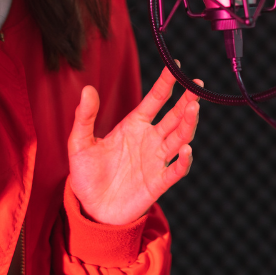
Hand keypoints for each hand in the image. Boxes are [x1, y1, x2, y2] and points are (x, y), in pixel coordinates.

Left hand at [67, 65, 200, 225]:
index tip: (177, 66)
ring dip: (188, 124)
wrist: (91, 208)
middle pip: (174, 116)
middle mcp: (150, 139)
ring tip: (194, 109)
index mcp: (134, 125)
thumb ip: (84, 117)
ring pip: (179, 138)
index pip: (155, 99)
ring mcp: (156, 160)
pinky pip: (175, 170)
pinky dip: (183, 161)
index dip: (167, 83)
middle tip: (196, 86)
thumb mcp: (79, 143)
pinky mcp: (157, 182)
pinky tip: (186, 150)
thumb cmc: (86, 174)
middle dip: (186, 101)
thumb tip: (87, 89)